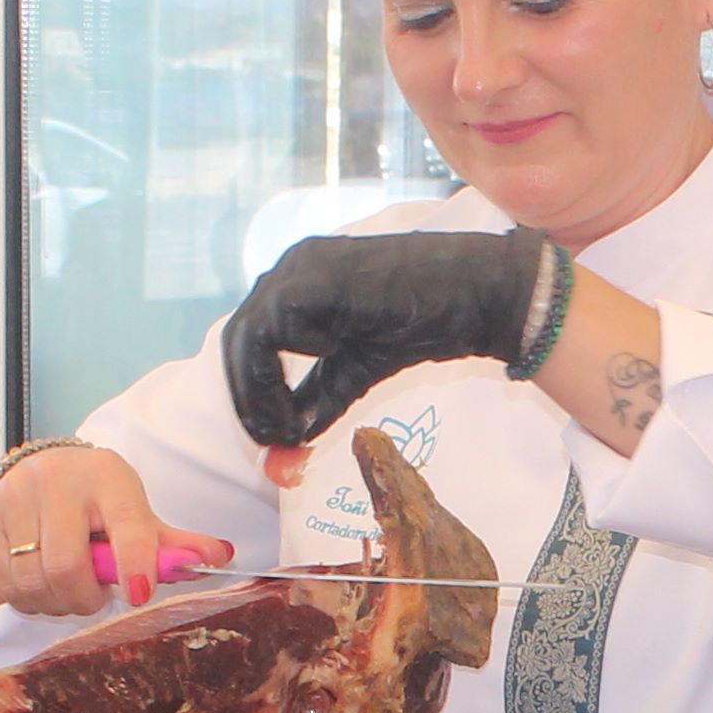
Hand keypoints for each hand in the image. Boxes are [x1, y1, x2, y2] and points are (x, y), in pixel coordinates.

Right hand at [0, 444, 225, 617]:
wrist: (42, 474)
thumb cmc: (100, 502)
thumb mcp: (138, 514)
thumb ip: (174, 543)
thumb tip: (221, 556)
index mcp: (107, 475)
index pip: (126, 525)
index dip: (134, 564)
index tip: (141, 594)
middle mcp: (56, 478)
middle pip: (65, 567)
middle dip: (84, 598)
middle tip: (95, 597)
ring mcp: (14, 495)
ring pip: (33, 581)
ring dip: (56, 602)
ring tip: (69, 588)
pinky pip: (6, 583)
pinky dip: (28, 597)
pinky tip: (41, 581)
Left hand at [217, 230, 559, 450]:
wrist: (474, 294)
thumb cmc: (422, 324)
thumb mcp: (354, 371)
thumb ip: (317, 400)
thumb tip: (285, 443)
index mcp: (297, 285)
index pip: (249, 342)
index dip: (251, 395)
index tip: (272, 439)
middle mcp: (290, 269)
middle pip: (238, 341)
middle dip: (249, 400)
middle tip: (273, 443)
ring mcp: (299, 269)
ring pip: (246, 338)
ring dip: (260, 394)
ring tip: (289, 429)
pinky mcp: (313, 279)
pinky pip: (271, 331)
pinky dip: (282, 370)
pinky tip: (317, 379)